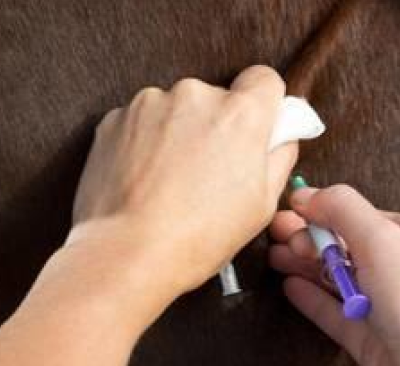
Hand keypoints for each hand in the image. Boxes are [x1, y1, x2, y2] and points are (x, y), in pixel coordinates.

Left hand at [67, 65, 297, 298]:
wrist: (127, 252)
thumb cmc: (198, 237)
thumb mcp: (262, 205)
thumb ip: (279, 158)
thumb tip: (283, 137)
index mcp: (241, 114)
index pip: (264, 79)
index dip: (264, 105)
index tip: (258, 128)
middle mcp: (196, 96)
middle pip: (217, 99)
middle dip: (217, 128)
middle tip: (210, 175)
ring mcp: (151, 103)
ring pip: (177, 111)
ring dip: (179, 135)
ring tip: (172, 184)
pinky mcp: (116, 118)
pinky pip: (142, 123)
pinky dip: (145, 144)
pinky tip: (145, 181)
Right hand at [270, 185, 399, 365]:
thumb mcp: (382, 239)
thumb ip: (343, 209)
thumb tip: (307, 194)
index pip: (363, 215)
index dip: (325, 211)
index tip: (289, 210)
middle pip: (348, 245)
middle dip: (311, 237)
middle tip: (275, 234)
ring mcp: (388, 307)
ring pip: (340, 279)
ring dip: (307, 265)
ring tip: (273, 256)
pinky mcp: (372, 341)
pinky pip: (336, 313)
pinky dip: (313, 298)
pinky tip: (289, 286)